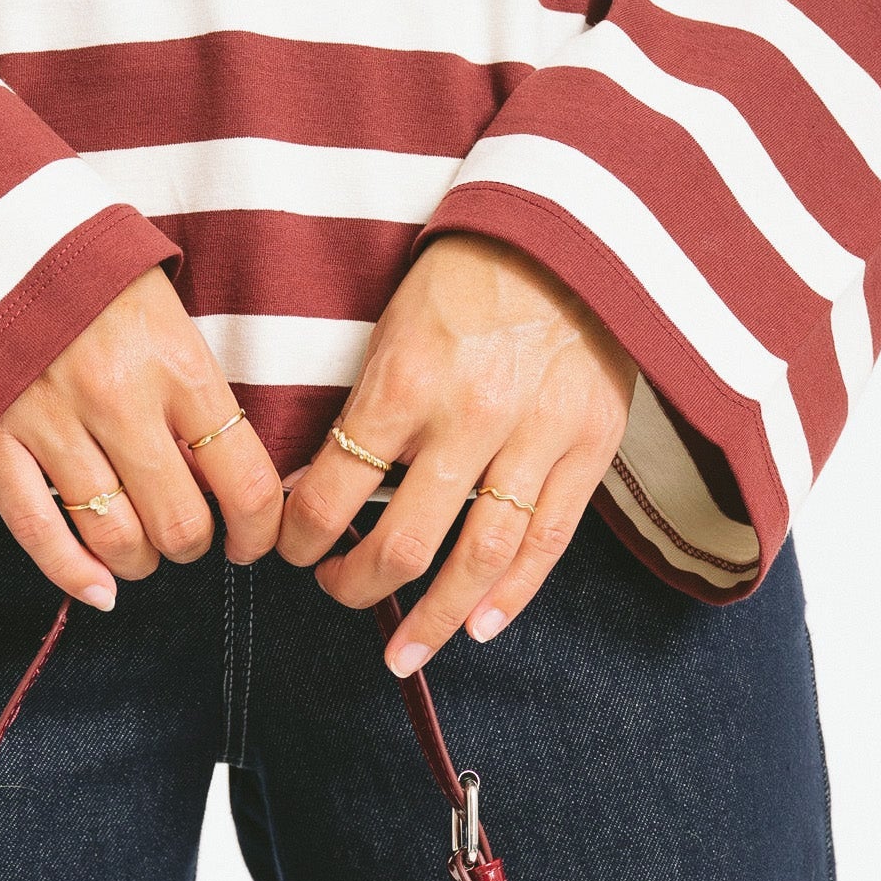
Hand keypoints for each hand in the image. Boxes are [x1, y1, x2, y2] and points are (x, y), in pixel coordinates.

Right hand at [0, 268, 282, 608]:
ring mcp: (49, 419)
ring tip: (141, 553)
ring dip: (139, 561)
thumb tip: (224, 473)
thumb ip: (193, 384)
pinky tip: (99, 590)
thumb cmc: (81, 267)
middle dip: (193, 545)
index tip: (256, 540)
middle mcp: (118, 395)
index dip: (261, 529)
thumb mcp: (160, 303)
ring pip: (115, 537)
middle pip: (180, 524)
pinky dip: (75, 575)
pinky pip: (39, 533)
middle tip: (188, 536)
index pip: (246, 479)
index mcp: (175, 359)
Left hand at [276, 234, 636, 673]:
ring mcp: (536, 438)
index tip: (293, 550)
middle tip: (337, 590)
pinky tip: (477, 628)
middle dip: (358, 584)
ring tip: (402, 652)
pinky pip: (547, 542)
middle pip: (404, 543)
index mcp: (408, 383)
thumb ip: (364, 411)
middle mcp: (471, 418)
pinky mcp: (588, 448)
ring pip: (478, 559)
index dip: (302, 538)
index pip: (336, 493)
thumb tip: (319, 490)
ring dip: (433, 619)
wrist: (574, 228)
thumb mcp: (395, 329)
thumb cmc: (470, 276)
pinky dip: (511, 596)